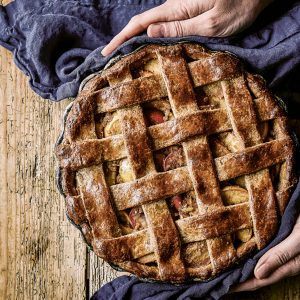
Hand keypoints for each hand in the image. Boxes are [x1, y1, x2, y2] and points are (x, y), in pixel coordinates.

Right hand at [101, 0, 272, 55]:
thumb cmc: (238, 7)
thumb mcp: (210, 23)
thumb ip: (180, 28)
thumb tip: (150, 33)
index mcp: (177, 10)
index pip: (140, 24)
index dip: (121, 38)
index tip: (106, 51)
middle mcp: (174, 7)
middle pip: (141, 24)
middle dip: (123, 39)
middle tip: (109, 56)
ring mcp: (179, 9)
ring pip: (150, 25)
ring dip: (134, 39)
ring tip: (122, 56)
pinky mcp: (186, 12)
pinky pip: (162, 26)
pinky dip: (149, 37)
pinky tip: (145, 47)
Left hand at [231, 215, 299, 291]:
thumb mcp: (297, 240)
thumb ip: (280, 256)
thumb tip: (257, 274)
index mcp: (287, 265)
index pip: (259, 280)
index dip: (242, 285)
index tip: (224, 289)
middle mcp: (282, 262)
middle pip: (257, 274)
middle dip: (239, 279)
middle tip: (220, 280)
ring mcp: (281, 252)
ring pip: (259, 264)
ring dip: (244, 268)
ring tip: (226, 270)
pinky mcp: (280, 242)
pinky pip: (263, 253)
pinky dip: (250, 256)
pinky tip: (242, 253)